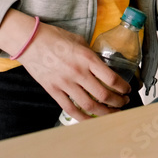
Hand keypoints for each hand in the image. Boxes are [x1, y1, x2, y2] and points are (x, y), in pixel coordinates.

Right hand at [14, 21, 129, 121]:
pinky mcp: (53, 90)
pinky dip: (82, 117)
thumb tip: (103, 65)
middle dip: (117, 102)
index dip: (123, 88)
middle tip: (124, 102)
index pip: (111, 78)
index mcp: (87, 58)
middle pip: (103, 95)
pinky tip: (91, 119)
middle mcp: (78, 72)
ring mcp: (65, 83)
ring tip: (112, 112)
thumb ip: (91, 55)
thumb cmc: (55, 37)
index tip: (128, 89)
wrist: (30, 41)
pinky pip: (70, 109)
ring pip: (89, 105)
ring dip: (104, 112)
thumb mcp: (80, 41)